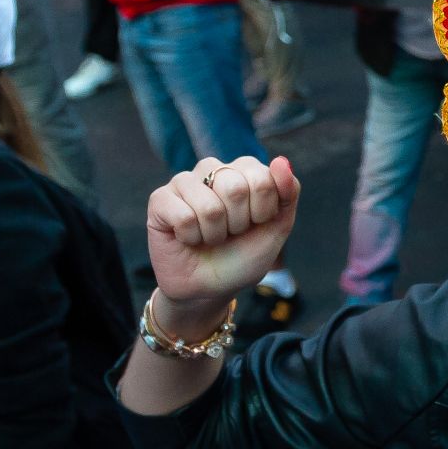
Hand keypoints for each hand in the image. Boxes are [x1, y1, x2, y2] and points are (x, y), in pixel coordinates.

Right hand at [146, 156, 300, 320]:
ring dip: (215, 233)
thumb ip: (287, 193)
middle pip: (235, 188)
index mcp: (244, 170)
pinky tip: (189, 239)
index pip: (262, 178)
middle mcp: (213, 169)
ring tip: (210, 237)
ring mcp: (184, 182)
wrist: (211, 287)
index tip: (257, 223)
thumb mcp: (277, 228)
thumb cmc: (244, 255)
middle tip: (231, 232)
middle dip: (239, 223)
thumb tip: (282, 160)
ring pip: (210, 206)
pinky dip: (192, 237)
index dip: (263, 211)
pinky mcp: (160, 200)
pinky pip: (183, 216)